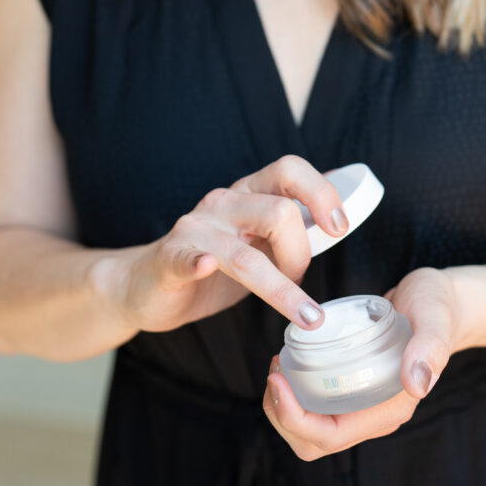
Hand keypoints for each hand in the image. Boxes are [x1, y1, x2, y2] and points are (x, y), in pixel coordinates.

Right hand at [90, 155, 348, 334]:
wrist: (145, 285)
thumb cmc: (211, 265)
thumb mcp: (257, 242)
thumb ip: (290, 230)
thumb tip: (339, 221)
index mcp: (248, 193)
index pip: (289, 169)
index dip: (320, 193)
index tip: (340, 227)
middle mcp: (223, 203)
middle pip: (279, 213)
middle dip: (302, 254)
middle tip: (302, 281)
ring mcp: (195, 230)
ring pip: (246, 253)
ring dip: (283, 289)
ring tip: (308, 316)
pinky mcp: (170, 259)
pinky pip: (187, 257)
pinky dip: (198, 262)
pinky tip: (206, 268)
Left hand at [263, 267, 454, 459]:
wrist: (440, 303)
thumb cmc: (438, 308)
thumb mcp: (435, 319)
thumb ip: (430, 347)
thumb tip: (417, 383)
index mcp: (390, 409)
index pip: (331, 436)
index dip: (295, 418)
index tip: (278, 378)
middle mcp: (373, 414)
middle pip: (313, 442)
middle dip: (282, 416)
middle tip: (275, 371)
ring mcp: (361, 404)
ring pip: (309, 429)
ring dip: (282, 406)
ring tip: (278, 365)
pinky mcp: (351, 389)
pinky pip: (314, 407)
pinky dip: (293, 392)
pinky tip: (289, 361)